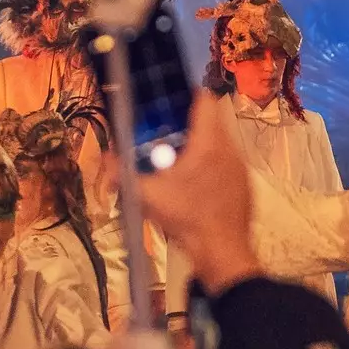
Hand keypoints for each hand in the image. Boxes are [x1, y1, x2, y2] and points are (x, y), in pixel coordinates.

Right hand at [137, 93, 260, 296]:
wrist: (222, 253)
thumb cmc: (185, 219)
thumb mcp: (147, 196)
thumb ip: (123, 173)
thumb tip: (104, 157)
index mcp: (208, 143)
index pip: (205, 100)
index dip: (187, 94)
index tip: (169, 102)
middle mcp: (229, 149)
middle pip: (211, 120)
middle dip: (189, 123)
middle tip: (166, 134)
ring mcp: (240, 167)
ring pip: (220, 142)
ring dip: (201, 144)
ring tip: (178, 160)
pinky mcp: (245, 184)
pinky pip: (227, 162)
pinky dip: (212, 164)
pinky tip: (195, 184)